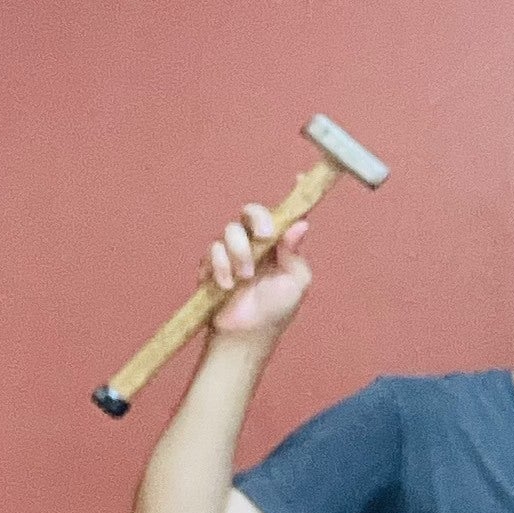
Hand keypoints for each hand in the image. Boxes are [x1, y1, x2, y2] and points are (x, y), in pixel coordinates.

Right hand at [207, 204, 311, 343]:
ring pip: (230, 230)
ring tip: (245, 278)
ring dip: (239, 253)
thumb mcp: (295, 283)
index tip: (297, 178)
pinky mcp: (212, 263)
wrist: (247, 334)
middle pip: (251, 212)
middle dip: (257, 219)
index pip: (285, 215)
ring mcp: (233, 251)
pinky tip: (227, 285)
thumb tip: (301, 224)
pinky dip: (220, 266)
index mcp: (280, 245)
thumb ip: (295, 254)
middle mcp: (256, 243)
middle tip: (264, 236)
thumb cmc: (276, 310)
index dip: (291, 196)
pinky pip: (212, 250)